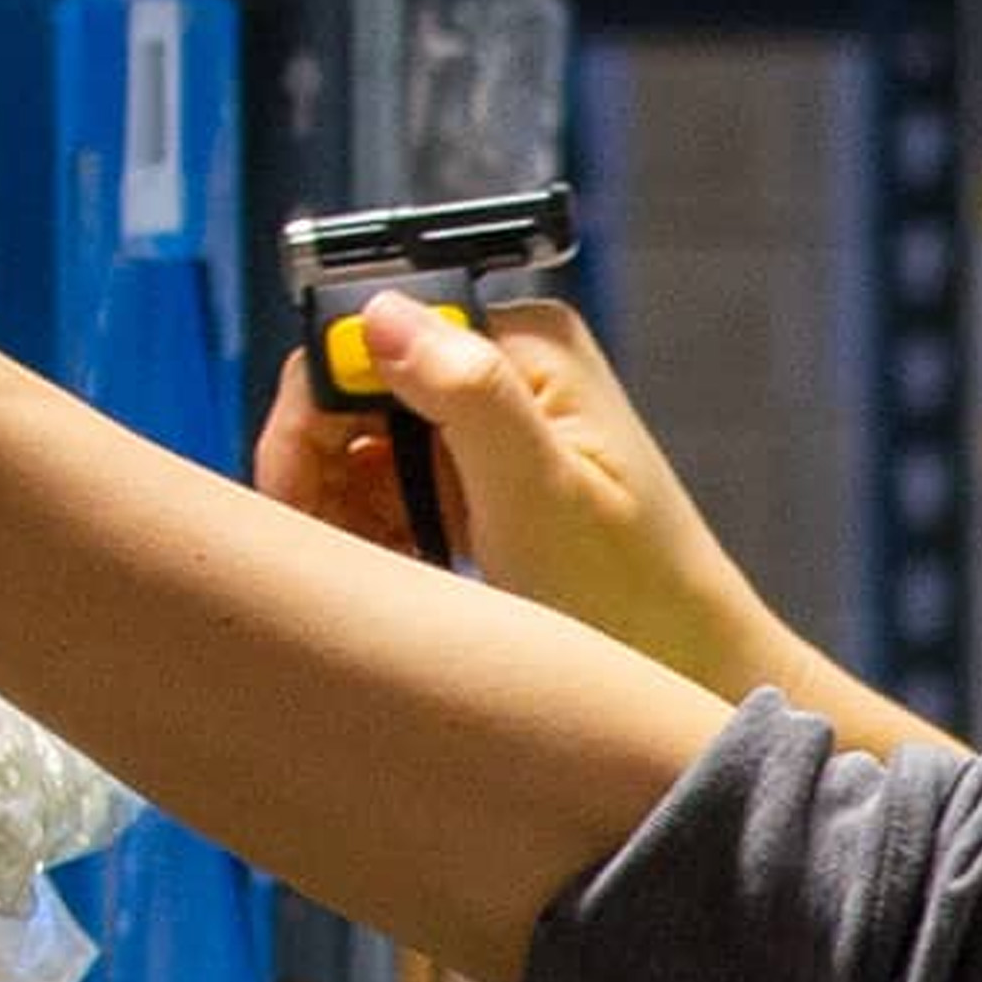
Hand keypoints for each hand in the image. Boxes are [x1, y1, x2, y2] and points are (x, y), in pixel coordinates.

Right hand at [253, 292, 789, 701]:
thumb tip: (380, 313)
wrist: (688, 667)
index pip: (367, 337)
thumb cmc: (634, 594)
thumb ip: (467, 396)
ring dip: (342, 508)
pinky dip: (372, 531)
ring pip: (361, 444)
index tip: (293, 495)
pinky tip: (398, 573)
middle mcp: (508, 367)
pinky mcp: (482, 478)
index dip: (314, 413)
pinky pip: (389, 485)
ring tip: (372, 570)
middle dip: (322, 469)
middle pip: (354, 390)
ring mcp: (494, 424)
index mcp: (527, 344)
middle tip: (323, 550)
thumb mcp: (539, 497)